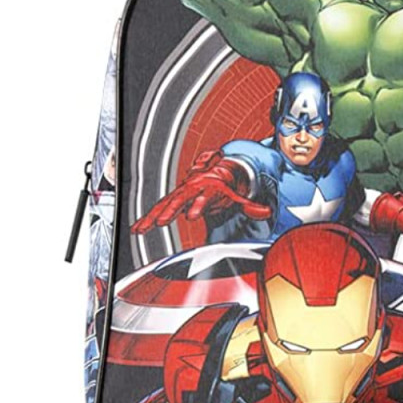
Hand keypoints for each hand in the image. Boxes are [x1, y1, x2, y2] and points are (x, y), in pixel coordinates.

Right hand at [131, 169, 270, 233]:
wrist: (211, 173)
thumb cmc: (222, 187)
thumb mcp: (236, 196)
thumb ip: (250, 205)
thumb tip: (266, 212)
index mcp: (208, 187)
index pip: (203, 198)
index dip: (198, 206)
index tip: (192, 216)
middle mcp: (191, 189)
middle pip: (179, 200)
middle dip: (170, 210)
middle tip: (161, 222)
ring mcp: (180, 194)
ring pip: (164, 204)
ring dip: (152, 216)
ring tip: (141, 228)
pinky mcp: (172, 201)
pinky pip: (158, 209)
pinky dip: (146, 219)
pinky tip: (136, 229)